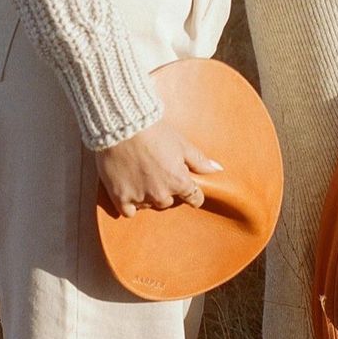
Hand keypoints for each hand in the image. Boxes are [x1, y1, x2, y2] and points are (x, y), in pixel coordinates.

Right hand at [95, 117, 223, 217]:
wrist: (122, 127)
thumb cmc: (155, 133)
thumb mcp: (182, 145)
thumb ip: (200, 161)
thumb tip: (217, 170)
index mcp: (180, 182)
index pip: (194, 199)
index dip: (192, 193)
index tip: (187, 188)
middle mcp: (161, 194)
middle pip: (168, 202)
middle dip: (166, 191)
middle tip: (158, 173)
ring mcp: (140, 198)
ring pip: (148, 205)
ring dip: (147, 196)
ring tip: (140, 176)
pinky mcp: (120, 198)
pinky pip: (129, 212)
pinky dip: (129, 205)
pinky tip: (128, 190)